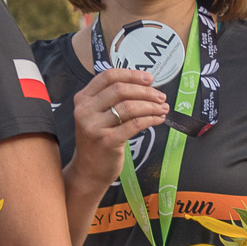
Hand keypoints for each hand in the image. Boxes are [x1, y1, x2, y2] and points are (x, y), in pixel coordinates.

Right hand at [67, 69, 167, 190]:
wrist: (88, 170)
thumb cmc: (98, 140)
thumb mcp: (96, 115)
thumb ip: (111, 99)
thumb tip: (144, 84)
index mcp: (83, 99)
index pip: (108, 76)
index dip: (132, 75)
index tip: (150, 79)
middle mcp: (85, 110)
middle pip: (121, 90)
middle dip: (146, 91)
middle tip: (161, 97)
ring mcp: (94, 126)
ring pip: (129, 107)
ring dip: (151, 106)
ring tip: (163, 109)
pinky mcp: (107, 141)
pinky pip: (135, 124)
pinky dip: (150, 119)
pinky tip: (158, 119)